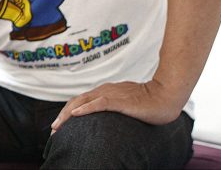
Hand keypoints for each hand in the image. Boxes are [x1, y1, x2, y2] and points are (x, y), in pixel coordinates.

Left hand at [50, 80, 182, 133]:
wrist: (166, 96)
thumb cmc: (150, 101)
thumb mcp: (126, 105)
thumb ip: (114, 108)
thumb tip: (106, 120)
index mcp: (105, 92)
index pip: (82, 101)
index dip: (68, 112)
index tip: (60, 125)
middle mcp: (104, 91)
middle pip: (77, 101)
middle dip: (63, 115)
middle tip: (54, 128)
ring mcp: (111, 94)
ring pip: (83, 102)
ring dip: (68, 113)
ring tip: (58, 125)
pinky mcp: (119, 100)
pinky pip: (98, 103)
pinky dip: (85, 108)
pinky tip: (75, 115)